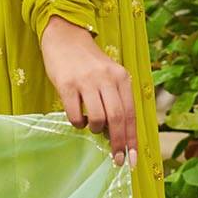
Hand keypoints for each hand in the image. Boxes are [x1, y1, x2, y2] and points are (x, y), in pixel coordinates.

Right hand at [39, 15, 136, 166]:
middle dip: (118, 143)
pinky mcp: (66, 84)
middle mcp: (107, 79)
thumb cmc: (89, 63)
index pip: (131, 114)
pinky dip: (77, 123)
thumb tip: (117, 134)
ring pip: (98, 118)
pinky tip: (78, 118)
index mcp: (121, 78)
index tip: (132, 159)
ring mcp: (86, 81)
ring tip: (91, 126)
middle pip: (117, 118)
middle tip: (116, 159)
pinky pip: (74, 114)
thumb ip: (116, 100)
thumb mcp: (109, 76)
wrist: (65, 37)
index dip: (132, 139)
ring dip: (95, 130)